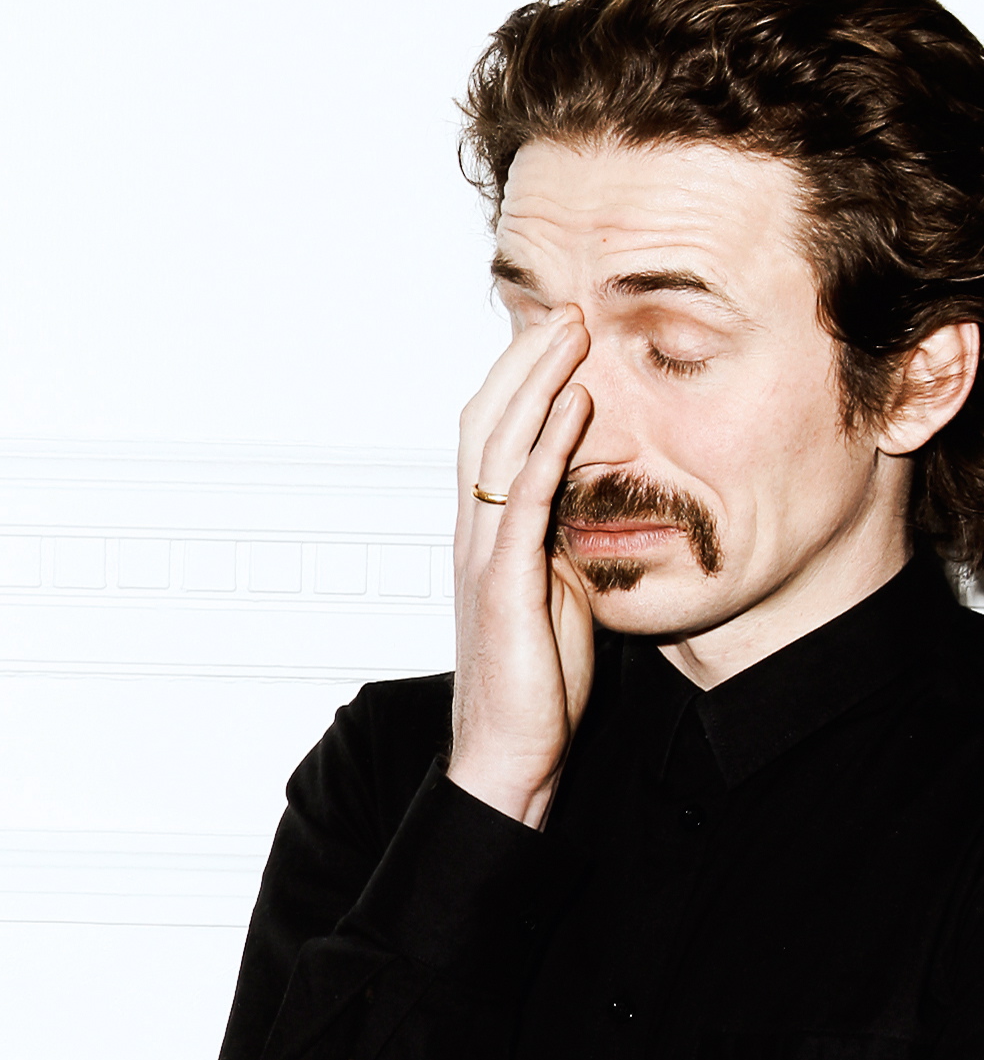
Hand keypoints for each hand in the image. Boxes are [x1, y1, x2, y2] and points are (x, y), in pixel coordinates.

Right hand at [449, 309, 598, 828]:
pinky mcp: (506, 582)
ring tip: (569, 332)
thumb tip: (586, 503)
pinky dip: (548, 445)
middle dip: (523, 362)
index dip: (516, 382)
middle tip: (562, 309)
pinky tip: (573, 406)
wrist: (508, 750)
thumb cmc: (534, 684)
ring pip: (498, 447)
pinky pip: (526, 498)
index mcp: (484, 537)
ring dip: (535, 383)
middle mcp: (473, 536)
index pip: (488, 438)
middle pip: (484, 424)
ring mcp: (485, 555)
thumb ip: (558, 542)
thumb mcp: (553, 593)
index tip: (555, 335)